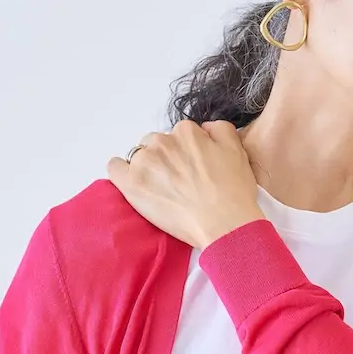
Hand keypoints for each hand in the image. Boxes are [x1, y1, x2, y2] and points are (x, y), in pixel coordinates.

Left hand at [107, 120, 264, 249]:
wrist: (224, 223)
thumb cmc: (233, 193)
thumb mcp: (237, 151)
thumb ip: (220, 130)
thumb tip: (205, 129)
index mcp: (187, 132)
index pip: (179, 135)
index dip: (186, 152)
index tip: (191, 169)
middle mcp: (163, 141)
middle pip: (157, 144)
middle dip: (165, 158)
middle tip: (178, 181)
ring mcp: (145, 162)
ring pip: (138, 156)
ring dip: (147, 168)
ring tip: (161, 189)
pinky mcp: (132, 183)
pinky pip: (115, 168)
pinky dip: (121, 172)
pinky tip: (132, 182)